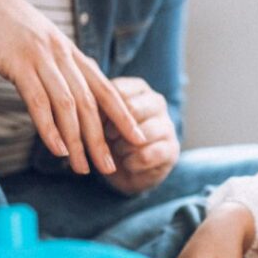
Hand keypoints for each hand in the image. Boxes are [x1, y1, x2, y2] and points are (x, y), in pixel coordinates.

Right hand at [0, 0, 144, 173]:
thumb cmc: (3, 22)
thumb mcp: (39, 42)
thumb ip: (57, 64)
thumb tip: (71, 85)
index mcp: (71, 52)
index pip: (106, 88)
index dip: (124, 115)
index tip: (138, 137)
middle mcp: (63, 56)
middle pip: (91, 104)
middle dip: (103, 139)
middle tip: (110, 167)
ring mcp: (43, 59)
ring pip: (69, 107)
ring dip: (78, 141)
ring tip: (83, 168)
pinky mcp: (18, 64)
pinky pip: (39, 101)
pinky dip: (50, 128)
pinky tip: (57, 150)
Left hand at [102, 77, 179, 194]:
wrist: (124, 168)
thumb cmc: (106, 136)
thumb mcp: (96, 118)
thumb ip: (92, 105)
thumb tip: (86, 98)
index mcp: (138, 88)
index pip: (117, 90)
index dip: (100, 109)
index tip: (91, 123)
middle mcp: (156, 102)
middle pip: (132, 110)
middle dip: (113, 128)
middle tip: (106, 138)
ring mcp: (167, 125)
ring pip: (141, 134)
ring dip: (122, 147)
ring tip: (117, 151)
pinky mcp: (172, 149)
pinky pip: (147, 155)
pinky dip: (131, 163)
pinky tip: (128, 164)